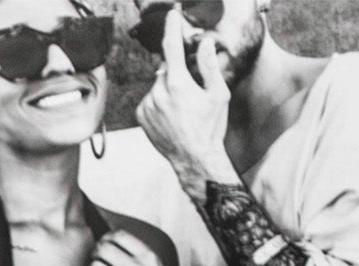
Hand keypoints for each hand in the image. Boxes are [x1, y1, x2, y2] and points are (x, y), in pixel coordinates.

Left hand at [137, 10, 236, 199]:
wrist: (193, 158)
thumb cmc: (210, 126)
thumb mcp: (218, 93)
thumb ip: (209, 65)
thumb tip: (204, 42)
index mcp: (178, 84)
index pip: (172, 46)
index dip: (172, 27)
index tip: (172, 14)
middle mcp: (158, 93)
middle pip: (167, 68)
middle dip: (178, 71)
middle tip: (191, 90)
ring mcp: (147, 105)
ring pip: (158, 84)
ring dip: (169, 87)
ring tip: (182, 108)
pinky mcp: (140, 116)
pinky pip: (150, 98)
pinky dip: (159, 100)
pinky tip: (172, 114)